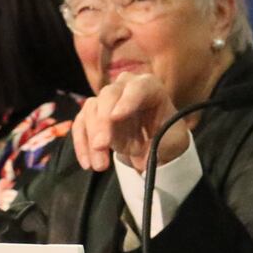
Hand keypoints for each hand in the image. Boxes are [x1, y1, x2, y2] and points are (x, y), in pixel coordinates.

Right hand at [71, 73, 185, 173]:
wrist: (155, 143)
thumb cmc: (167, 135)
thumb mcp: (172, 140)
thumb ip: (160, 143)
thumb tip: (143, 156)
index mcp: (150, 87)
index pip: (139, 87)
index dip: (127, 100)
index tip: (116, 117)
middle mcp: (126, 87)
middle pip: (109, 96)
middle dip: (103, 122)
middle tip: (101, 145)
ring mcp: (106, 99)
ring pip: (91, 111)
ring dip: (91, 138)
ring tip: (99, 165)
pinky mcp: (92, 115)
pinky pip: (80, 126)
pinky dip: (81, 145)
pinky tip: (88, 163)